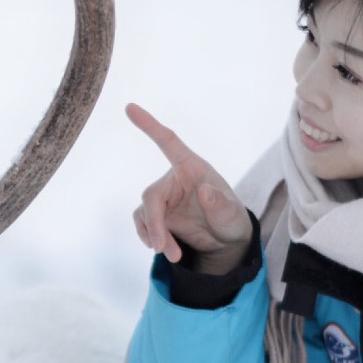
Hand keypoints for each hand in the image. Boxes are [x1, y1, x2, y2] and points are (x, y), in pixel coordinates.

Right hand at [126, 102, 253, 273]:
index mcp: (191, 168)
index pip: (168, 142)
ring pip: (145, 214)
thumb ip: (220, 204)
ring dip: (154, 235)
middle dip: (155, 223)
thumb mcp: (232, 215)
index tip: (130, 107)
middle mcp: (173, 180)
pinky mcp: (157, 217)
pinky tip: (164, 250)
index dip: (149, 125)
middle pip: (151, 196)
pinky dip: (151, 239)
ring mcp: (164, 200)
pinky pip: (144, 225)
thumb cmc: (230, 219)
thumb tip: (206, 192)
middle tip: (161, 248)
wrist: (225, 241)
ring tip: (172, 255)